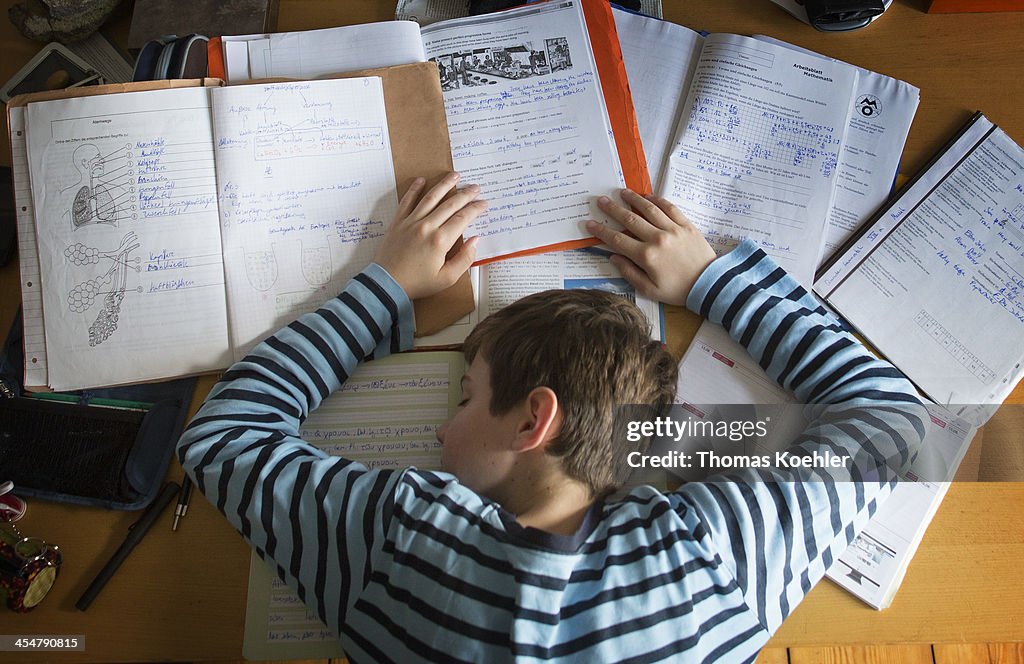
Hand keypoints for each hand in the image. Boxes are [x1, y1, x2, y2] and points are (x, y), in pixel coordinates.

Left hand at [373, 172, 484, 299]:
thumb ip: (465, 259)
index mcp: (441, 240)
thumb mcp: (447, 278)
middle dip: (465, 194)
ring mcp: (411, 221)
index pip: (463, 218)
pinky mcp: (398, 222)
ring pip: (431, 197)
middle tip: (476, 187)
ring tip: (455, 175)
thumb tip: (475, 240)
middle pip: (450, 204)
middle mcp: (427, 226)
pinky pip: (407, 200)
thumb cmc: (418, 283)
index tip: (484, 203)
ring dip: (444, 184)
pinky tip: (422, 180)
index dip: (475, 209)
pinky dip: (414, 189)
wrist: (387, 283)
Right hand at [585, 190, 715, 305]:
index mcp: (646, 256)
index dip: (601, 231)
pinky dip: (657, 200)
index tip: (590, 223)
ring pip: (649, 209)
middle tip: (601, 200)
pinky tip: (648, 196)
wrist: (709, 285)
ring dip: (633, 199)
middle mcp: (657, 239)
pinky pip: (669, 208)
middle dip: (613, 209)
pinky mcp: (686, 225)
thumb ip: (629, 273)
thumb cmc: (678, 291)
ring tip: (622, 192)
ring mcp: (673, 229)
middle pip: (630, 219)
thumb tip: (613, 258)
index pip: (617, 240)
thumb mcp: (650, 290)